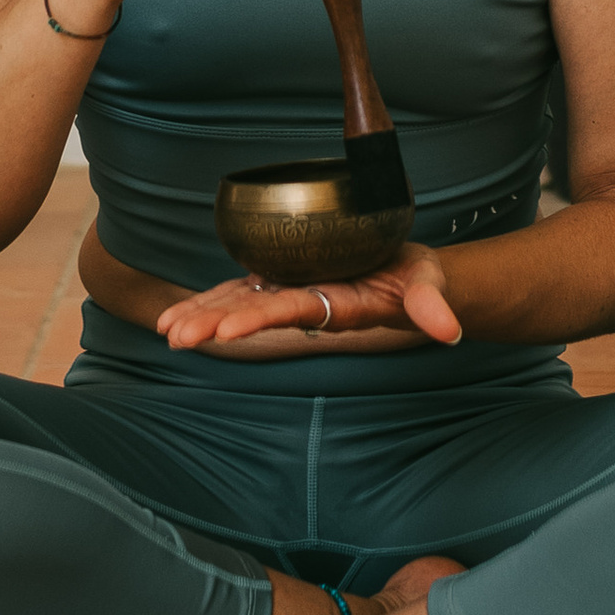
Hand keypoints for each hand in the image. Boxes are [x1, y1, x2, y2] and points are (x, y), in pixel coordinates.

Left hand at [159, 242, 461, 352]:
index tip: (226, 331)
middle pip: (255, 313)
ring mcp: (291, 290)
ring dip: (203, 315)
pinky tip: (178, 313)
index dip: (260, 319)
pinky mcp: (283, 278)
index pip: (293, 312)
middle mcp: (307, 302)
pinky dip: (210, 299)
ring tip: (165, 330)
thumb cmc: (416, 280)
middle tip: (174, 337)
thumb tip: (449, 331)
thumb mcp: (429, 287)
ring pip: (240, 304)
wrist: (405, 276)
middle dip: (214, 323)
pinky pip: (241, 290)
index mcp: (337, 305)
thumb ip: (432, 307)